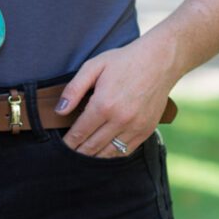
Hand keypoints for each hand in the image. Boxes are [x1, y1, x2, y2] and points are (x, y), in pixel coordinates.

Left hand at [54, 35, 175, 157]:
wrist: (159, 61)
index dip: (68, 142)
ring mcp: (135, 127)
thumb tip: (60, 111)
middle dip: (77, 153)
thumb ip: (74, 89)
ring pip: (108, 153)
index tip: (61, 146)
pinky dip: (112, 154)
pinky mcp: (146, 130)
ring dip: (94, 157)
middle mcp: (120, 120)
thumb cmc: (124, 61)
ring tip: (83, 156)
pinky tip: (104, 152)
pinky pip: (126, 151)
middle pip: (92, 147)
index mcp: (104, 104)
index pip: (80, 133)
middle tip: (68, 155)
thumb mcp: (94, 66)